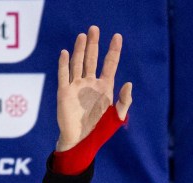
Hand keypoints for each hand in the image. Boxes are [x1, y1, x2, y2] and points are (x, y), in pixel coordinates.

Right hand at [56, 26, 132, 151]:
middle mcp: (90, 84)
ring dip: (80, 50)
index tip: (117, 36)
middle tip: (95, 28)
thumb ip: (124, 102)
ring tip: (83, 35)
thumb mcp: (117, 118)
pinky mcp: (64, 92)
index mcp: (105, 88)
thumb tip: (128, 83)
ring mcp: (77, 87)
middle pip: (92, 59)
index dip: (114, 50)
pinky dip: (64, 64)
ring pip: (78, 63)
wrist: (81, 142)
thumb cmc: (100, 132)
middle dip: (94, 44)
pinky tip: (65, 53)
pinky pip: (64, 75)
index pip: (110, 64)